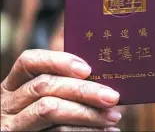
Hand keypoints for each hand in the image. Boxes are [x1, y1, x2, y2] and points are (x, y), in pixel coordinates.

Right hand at [1, 49, 120, 130]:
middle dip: (83, 90)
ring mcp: (12, 124)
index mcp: (14, 84)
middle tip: (112, 97)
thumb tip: (105, 80)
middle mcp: (8, 103)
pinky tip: (106, 130)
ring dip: (87, 113)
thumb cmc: (48, 117)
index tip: (87, 69)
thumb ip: (66, 86)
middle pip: (45, 85)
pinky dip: (85, 131)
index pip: (29, 61)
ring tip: (113, 116)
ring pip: (49, 110)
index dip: (58, 61)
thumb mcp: (47, 98)